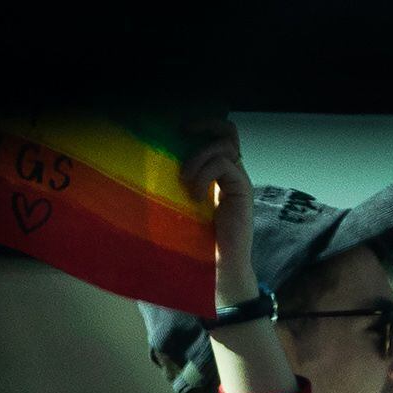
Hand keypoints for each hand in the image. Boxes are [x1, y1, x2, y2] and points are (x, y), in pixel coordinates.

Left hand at [180, 120, 255, 305]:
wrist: (218, 268)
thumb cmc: (196, 241)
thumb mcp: (182, 204)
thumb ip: (179, 183)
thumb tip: (150, 164)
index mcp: (219, 173)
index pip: (220, 135)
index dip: (204, 124)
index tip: (180, 128)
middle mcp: (232, 173)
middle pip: (229, 131)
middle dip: (206, 125)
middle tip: (184, 133)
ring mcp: (239, 181)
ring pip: (225, 146)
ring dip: (199, 158)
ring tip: (186, 181)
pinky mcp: (242, 192)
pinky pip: (224, 166)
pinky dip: (204, 176)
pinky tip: (195, 196)